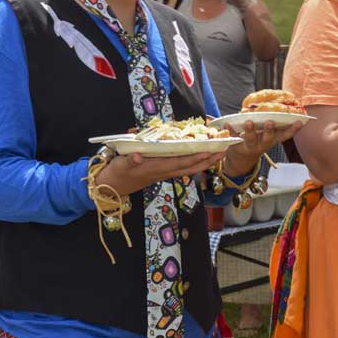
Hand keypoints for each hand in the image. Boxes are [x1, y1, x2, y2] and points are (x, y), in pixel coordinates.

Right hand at [94, 151, 219, 197]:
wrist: (113, 187)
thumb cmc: (117, 173)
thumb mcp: (120, 165)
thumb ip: (129, 160)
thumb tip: (138, 156)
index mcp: (155, 168)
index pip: (179, 162)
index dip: (194, 157)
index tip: (208, 150)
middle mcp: (163, 171)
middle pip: (190, 167)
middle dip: (207, 160)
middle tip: (224, 150)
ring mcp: (164, 173)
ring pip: (189, 168)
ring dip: (205, 162)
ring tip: (219, 153)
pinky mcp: (163, 172)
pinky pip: (183, 168)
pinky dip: (195, 162)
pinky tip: (203, 157)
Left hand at [221, 119, 303, 175]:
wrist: (242, 159)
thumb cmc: (258, 139)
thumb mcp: (267, 134)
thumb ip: (272, 123)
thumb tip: (280, 103)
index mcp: (272, 139)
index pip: (285, 135)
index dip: (293, 129)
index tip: (300, 122)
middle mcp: (263, 144)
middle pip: (268, 138)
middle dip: (269, 130)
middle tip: (270, 122)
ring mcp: (250, 146)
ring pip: (251, 139)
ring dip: (250, 131)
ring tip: (249, 122)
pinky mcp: (237, 146)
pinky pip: (233, 137)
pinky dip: (230, 130)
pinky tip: (227, 123)